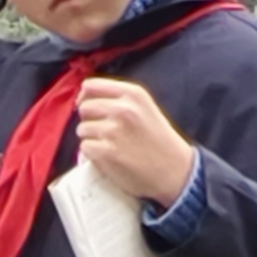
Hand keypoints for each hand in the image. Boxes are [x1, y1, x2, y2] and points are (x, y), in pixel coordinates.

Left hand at [75, 79, 200, 212]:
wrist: (174, 171)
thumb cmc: (159, 140)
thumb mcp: (145, 107)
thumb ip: (120, 99)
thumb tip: (85, 99)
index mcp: (132, 94)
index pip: (90, 86)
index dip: (85, 97)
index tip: (89, 108)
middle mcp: (122, 109)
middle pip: (84, 107)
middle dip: (89, 120)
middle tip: (102, 131)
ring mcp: (113, 131)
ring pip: (82, 129)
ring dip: (91, 138)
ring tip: (108, 145)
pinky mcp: (105, 152)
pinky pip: (84, 147)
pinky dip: (92, 154)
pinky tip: (107, 156)